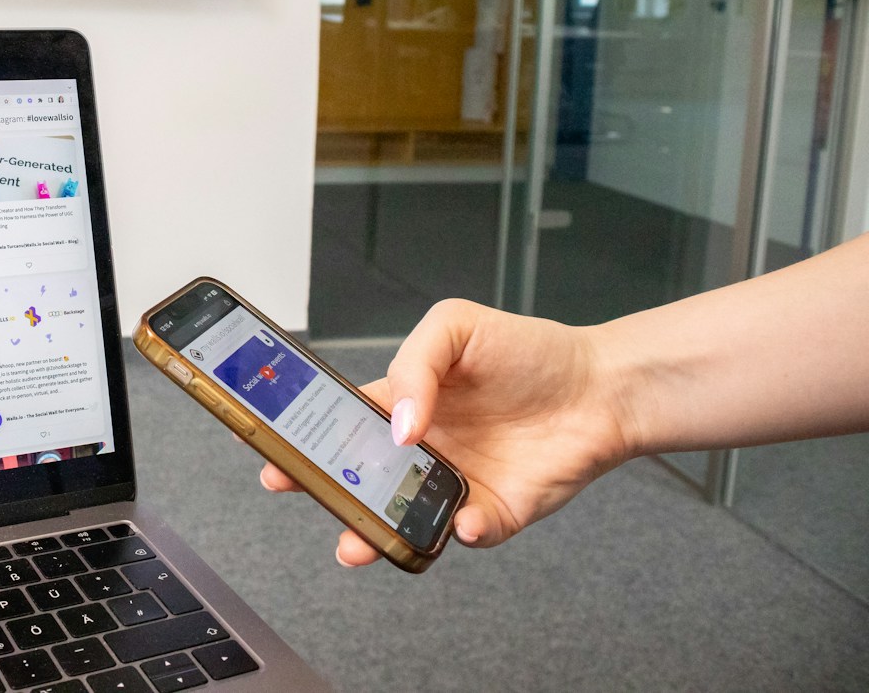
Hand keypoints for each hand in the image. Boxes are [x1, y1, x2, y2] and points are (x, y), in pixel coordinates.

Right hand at [261, 299, 634, 566]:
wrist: (601, 385)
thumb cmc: (529, 351)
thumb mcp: (456, 326)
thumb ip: (414, 366)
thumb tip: (397, 425)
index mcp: (401, 403)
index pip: (337, 423)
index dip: (300, 435)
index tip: (268, 445)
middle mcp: (421, 448)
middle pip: (357, 478)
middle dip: (321, 492)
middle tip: (294, 491)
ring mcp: (454, 482)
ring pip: (400, 517)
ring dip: (376, 531)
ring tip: (359, 542)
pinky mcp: (495, 511)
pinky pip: (466, 532)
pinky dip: (458, 532)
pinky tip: (460, 520)